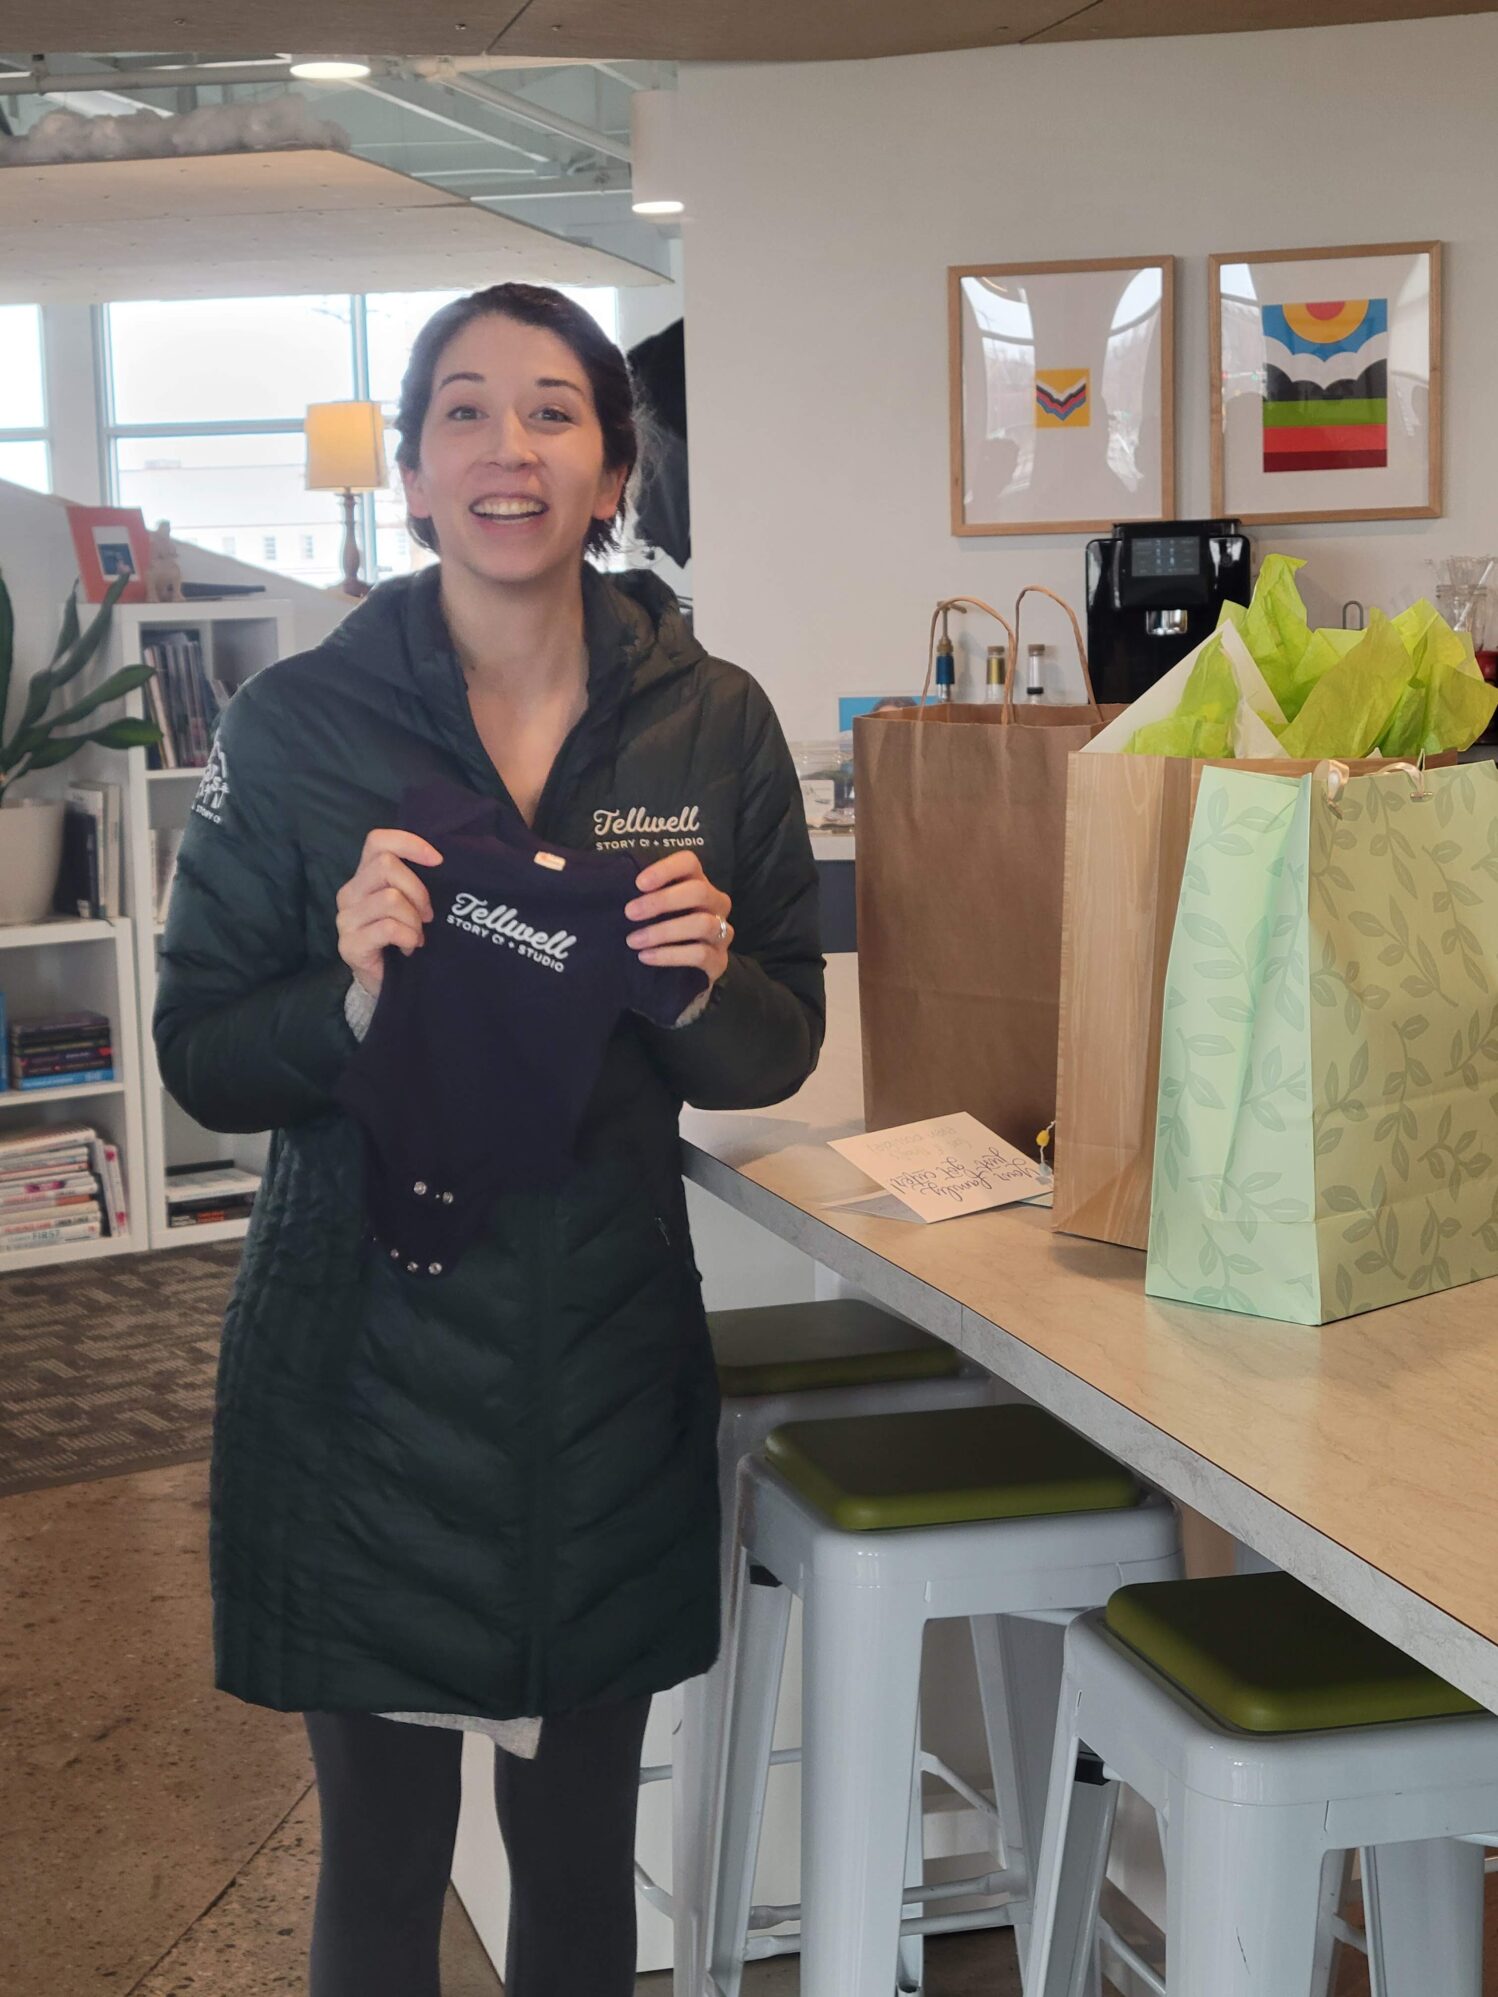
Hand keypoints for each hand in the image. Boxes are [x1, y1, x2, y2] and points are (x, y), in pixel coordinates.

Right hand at [336, 829, 443, 999]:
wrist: (388, 982)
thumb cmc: (403, 937)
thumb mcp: (411, 903)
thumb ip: (415, 880)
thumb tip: (442, 861)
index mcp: (364, 876)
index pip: (378, 841)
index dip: (409, 843)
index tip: (438, 860)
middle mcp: (349, 893)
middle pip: (387, 866)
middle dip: (418, 891)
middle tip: (428, 916)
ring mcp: (346, 919)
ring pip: (390, 898)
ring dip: (414, 920)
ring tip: (417, 936)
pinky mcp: (349, 944)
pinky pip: (389, 928)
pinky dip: (408, 938)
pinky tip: (409, 948)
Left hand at [625, 849, 732, 987]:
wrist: (675, 975)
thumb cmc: (659, 932)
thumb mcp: (650, 910)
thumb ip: (640, 895)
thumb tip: (609, 883)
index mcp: (697, 882)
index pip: (690, 863)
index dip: (666, 869)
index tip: (638, 884)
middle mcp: (716, 903)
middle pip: (699, 891)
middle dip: (661, 901)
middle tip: (630, 913)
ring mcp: (722, 932)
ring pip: (702, 924)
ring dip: (664, 931)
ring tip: (633, 941)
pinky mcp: (720, 960)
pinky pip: (701, 954)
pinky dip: (670, 955)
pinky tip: (646, 957)